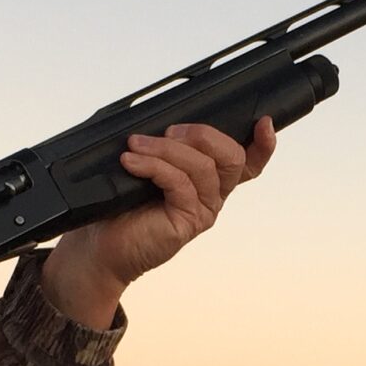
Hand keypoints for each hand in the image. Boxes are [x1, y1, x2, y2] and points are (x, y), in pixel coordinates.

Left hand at [42, 117, 276, 326]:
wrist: (101, 244)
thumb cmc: (121, 205)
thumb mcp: (146, 165)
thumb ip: (165, 145)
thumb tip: (161, 121)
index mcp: (208, 179)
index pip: (248, 162)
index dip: (262, 144)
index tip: (264, 122)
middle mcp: (212, 195)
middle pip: (231, 157)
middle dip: (201, 134)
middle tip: (167, 132)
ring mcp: (203, 210)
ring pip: (203, 167)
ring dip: (166, 149)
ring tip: (135, 146)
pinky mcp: (188, 222)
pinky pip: (180, 183)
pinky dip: (154, 166)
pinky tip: (132, 162)